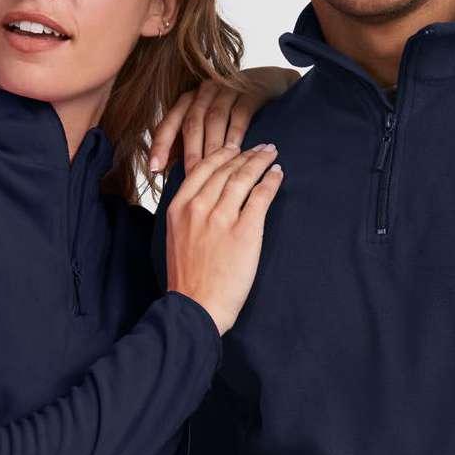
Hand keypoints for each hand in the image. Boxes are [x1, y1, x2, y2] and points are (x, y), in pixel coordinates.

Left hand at [149, 67, 299, 177]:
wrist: (268, 84)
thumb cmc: (234, 110)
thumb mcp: (209, 122)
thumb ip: (190, 141)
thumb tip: (170, 170)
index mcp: (189, 100)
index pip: (169, 123)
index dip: (161, 145)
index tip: (155, 168)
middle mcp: (204, 92)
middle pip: (192, 122)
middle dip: (190, 151)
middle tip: (190, 175)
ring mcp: (227, 90)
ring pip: (214, 119)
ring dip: (213, 145)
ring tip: (213, 170)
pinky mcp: (250, 92)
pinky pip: (239, 114)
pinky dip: (235, 133)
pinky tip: (236, 153)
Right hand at [165, 143, 284, 334]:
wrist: (196, 307)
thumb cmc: (188, 279)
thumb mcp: (176, 237)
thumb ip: (188, 214)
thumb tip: (205, 197)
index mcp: (179, 207)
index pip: (203, 168)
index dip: (223, 154)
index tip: (235, 148)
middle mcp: (199, 207)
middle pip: (226, 169)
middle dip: (246, 154)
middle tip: (261, 147)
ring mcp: (221, 218)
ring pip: (243, 177)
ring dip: (260, 162)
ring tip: (271, 155)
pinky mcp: (245, 231)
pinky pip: (260, 197)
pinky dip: (271, 182)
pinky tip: (277, 174)